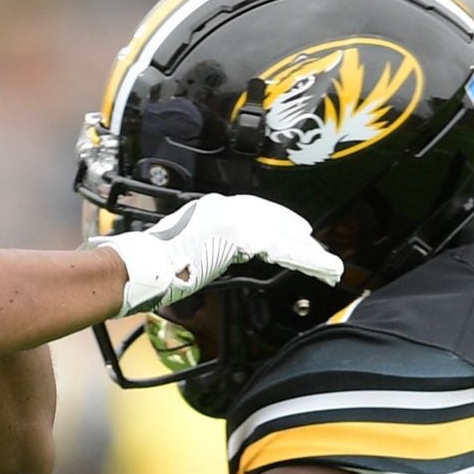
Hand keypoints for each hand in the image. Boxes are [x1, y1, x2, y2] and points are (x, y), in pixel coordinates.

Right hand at [89, 195, 343, 315]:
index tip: (301, 234)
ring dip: (308, 253)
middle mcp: (226, 206)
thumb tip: (230, 251)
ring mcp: (232, 218)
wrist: (144, 264)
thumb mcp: (192, 245)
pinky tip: (315, 266)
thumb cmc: (159, 262)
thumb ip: (215, 243)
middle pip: (274, 220)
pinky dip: (300, 258)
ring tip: (329, 267)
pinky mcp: (237, 235)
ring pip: (282, 235)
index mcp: (216, 207)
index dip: (283, 223)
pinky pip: (278, 248)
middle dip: (300, 239)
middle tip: (322, 255)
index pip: (258, 211)